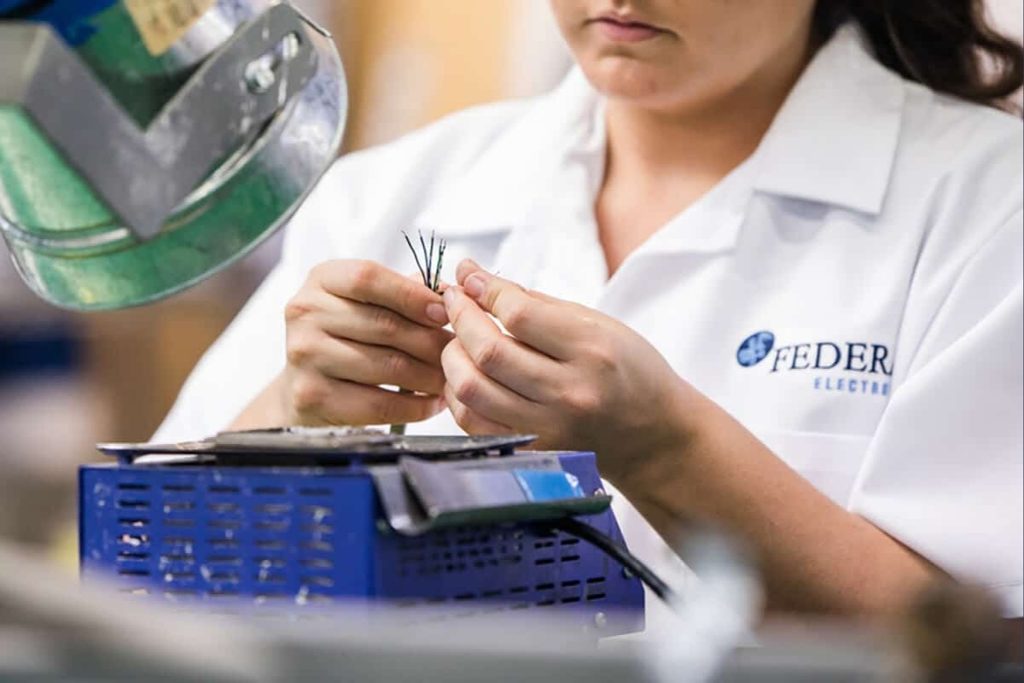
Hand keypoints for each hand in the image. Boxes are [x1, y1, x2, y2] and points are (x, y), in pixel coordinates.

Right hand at [280, 260, 452, 425]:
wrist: (304, 387)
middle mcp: (306, 312)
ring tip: (450, 379)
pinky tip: (431, 403)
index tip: (445, 312)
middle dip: (432, 342)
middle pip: (386, 325)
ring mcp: (304, 355)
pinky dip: (415, 406)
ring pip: (389, 366)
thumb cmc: (345, 338)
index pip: (369, 278)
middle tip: (459, 353)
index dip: (412, 295)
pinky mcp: (311, 395)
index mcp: (322, 280)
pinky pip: (380, 404)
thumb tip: (450, 293)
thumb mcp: (365, 303)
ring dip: (430, 376)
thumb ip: (405, 291)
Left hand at [440, 259, 696, 482]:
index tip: (468, 276)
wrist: (654, 435)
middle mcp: (570, 393)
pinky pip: (474, 423)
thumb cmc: (629, 371)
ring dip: (453, 358)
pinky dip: (459, 395)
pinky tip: (466, 376)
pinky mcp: (533, 452)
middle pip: (488, 352)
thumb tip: (475, 278)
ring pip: (472, 390)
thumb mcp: (598, 324)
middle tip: (453, 302)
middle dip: (460, 318)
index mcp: (592, 351)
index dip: (484, 290)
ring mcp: (549, 428)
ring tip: (457, 341)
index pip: (518, 314)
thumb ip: (534, 303)